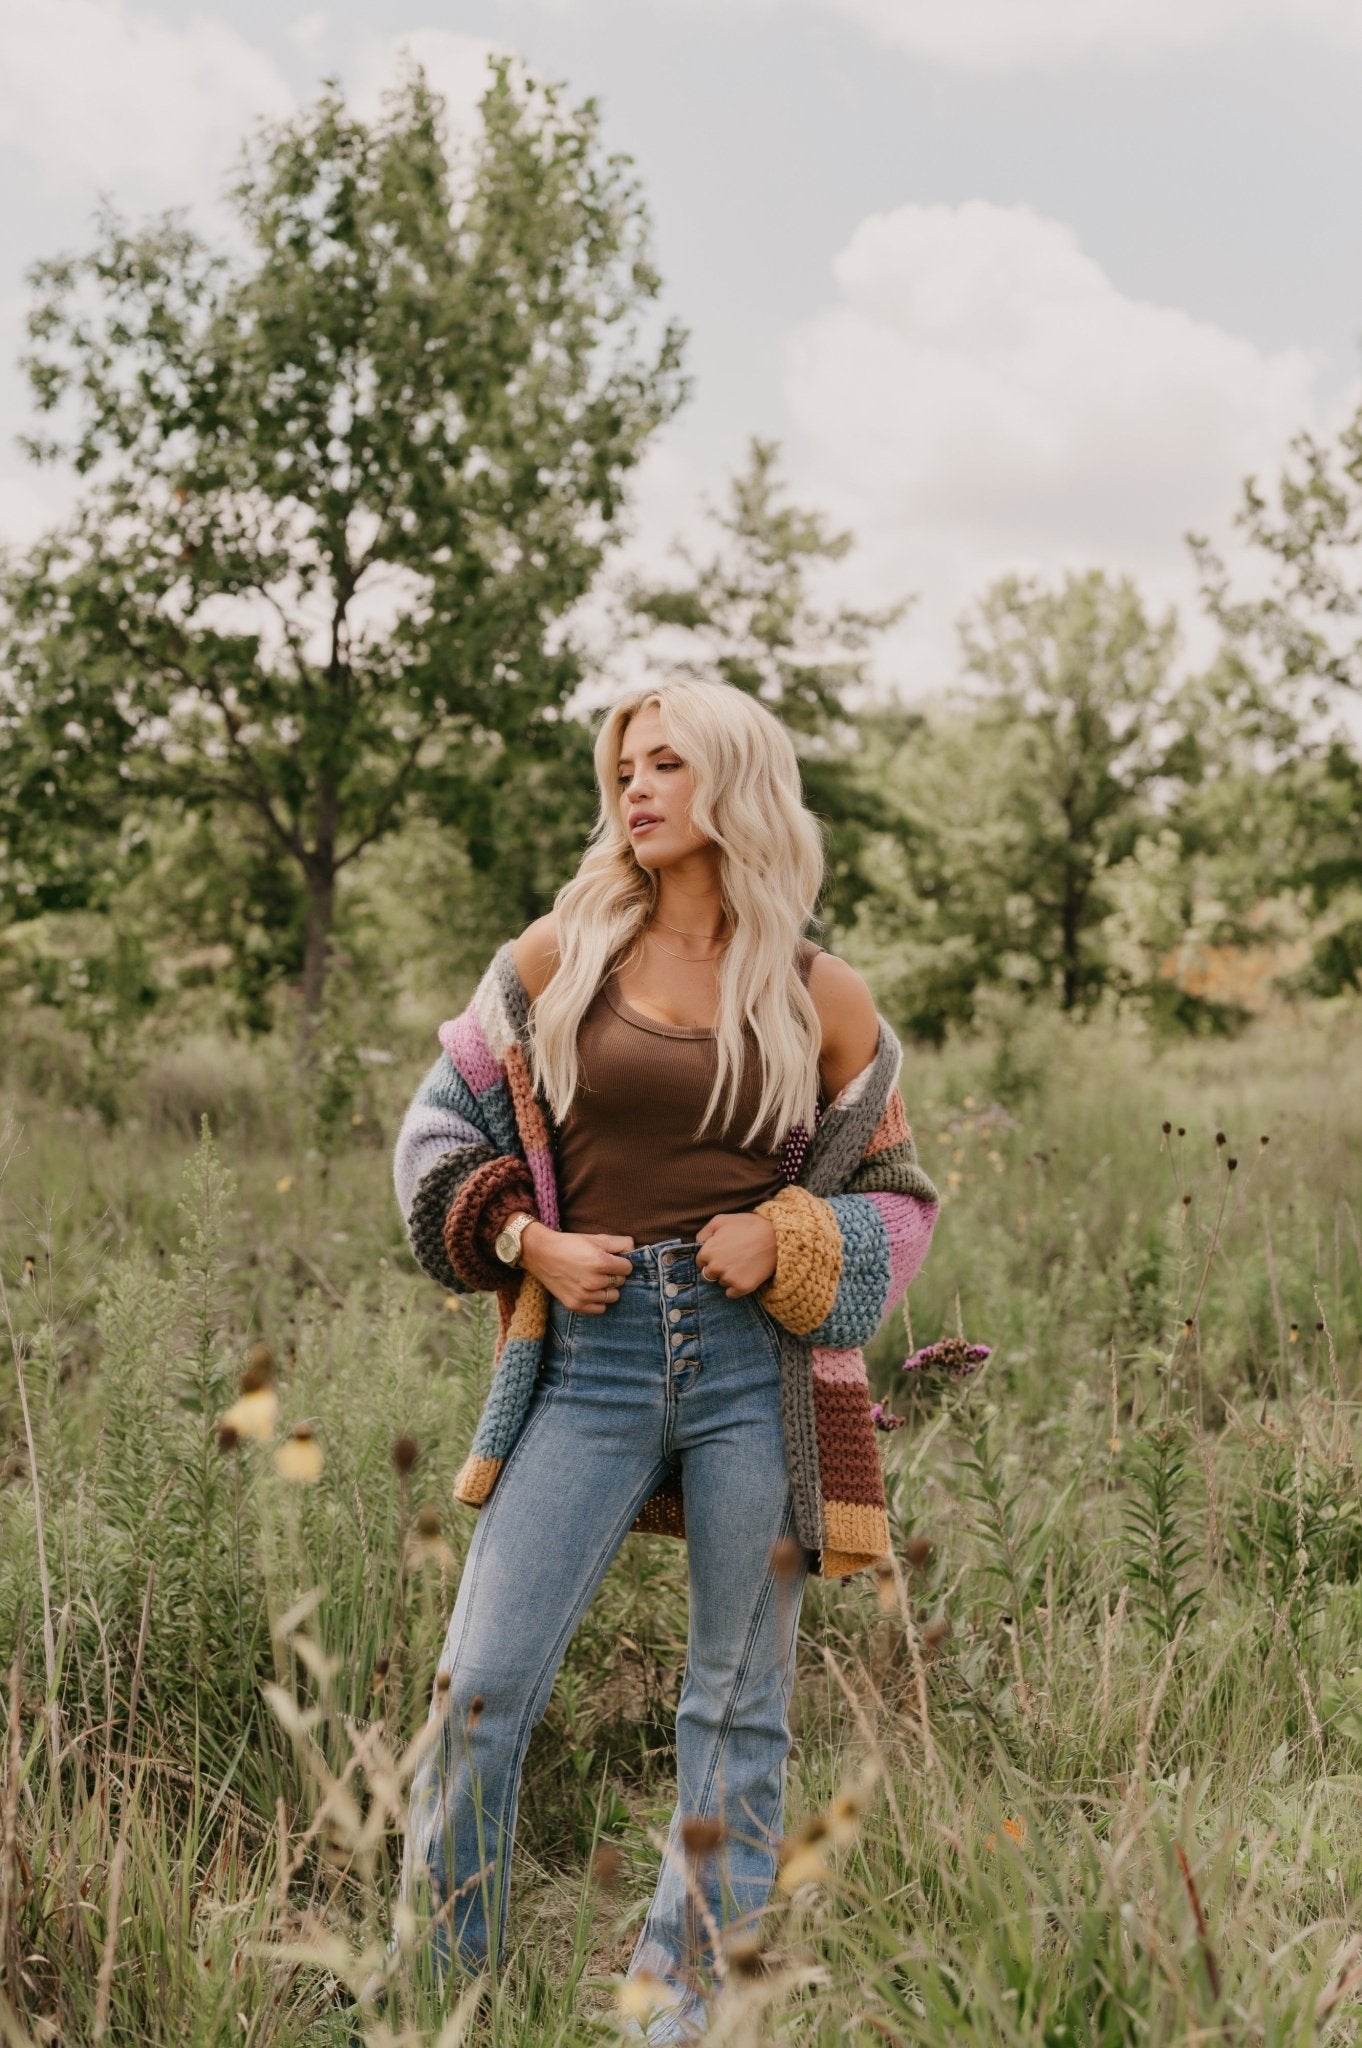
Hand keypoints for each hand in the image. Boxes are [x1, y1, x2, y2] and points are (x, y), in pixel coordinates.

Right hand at [519, 1221, 633, 1313]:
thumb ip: (620, 1243)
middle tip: (600, 1268)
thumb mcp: (596, 1238)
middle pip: (620, 1282)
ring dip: (607, 1288)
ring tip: (594, 1279)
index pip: (627, 1268)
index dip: (621, 1262)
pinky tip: (589, 1290)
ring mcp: (584, 1295)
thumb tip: (635, 1249)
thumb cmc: (570, 1244)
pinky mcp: (575, 1305)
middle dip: (614, 1275)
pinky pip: (600, 1309)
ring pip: (612, 1297)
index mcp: (600, 1262)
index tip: (611, 1260)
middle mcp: (593, 1281)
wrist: (541, 1253)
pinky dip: (598, 1301)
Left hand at [694, 1212, 777, 1297]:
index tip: (722, 1253)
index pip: (700, 1262)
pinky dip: (736, 1288)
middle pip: (708, 1275)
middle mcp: (715, 1267)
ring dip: (728, 1277)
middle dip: (717, 1269)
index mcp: (707, 1251)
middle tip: (732, 1260)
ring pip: (721, 1283)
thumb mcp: (721, 1220)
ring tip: (742, 1264)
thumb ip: (704, 1232)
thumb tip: (697, 1244)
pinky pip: (731, 1294)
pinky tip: (745, 1275)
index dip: (710, 1258)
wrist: (776, 1237)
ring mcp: (729, 1278)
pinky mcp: (742, 1287)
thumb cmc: (748, 1225)